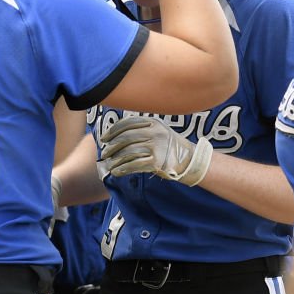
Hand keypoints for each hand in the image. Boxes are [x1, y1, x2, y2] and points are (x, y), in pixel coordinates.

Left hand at [98, 115, 212, 184]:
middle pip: (126, 138)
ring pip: (128, 153)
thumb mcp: (159, 131)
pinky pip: (134, 165)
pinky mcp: (157, 162)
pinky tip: (116, 171)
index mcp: (153, 122)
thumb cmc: (169, 147)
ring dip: (116, 160)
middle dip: (112, 147)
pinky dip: (122, 169)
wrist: (190, 160)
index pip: (127, 123)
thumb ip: (141, 129)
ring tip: (109, 164)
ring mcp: (157, 147)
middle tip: (104, 153)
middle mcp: (155, 133)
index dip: (112, 131)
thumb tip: (115, 136)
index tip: (104, 138)